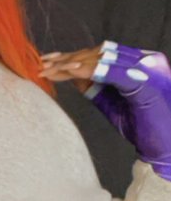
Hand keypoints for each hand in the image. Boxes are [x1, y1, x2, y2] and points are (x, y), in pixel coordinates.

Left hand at [38, 42, 170, 181]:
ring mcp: (148, 69)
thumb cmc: (145, 128)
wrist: (168, 147)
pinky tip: (70, 71)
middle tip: (43, 64)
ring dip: (74, 63)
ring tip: (50, 69)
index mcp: (140, 65)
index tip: (50, 62)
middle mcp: (146, 61)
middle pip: (100, 53)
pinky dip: (90, 69)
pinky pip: (114, 72)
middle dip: (68, 58)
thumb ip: (98, 88)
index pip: (102, 54)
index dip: (74, 56)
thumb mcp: (115, 105)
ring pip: (104, 58)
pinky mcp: (147, 83)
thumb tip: (73, 75)